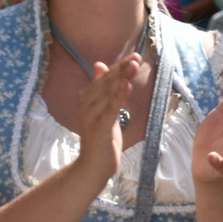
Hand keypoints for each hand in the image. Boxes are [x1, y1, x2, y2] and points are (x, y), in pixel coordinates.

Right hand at [72, 54, 140, 181]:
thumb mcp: (102, 110)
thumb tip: (99, 64)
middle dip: (122, 69)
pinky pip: (110, 109)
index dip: (119, 66)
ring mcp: (91, 117)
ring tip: (133, 66)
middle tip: (137, 57)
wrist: (93, 165)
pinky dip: (119, 97)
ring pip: (108, 93)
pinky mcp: (99, 128)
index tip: (134, 56)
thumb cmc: (101, 137)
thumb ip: (102, 89)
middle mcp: (85, 105)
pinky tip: (126, 86)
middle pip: (106, 83)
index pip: (104, 78)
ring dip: (122, 78)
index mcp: (86, 99)